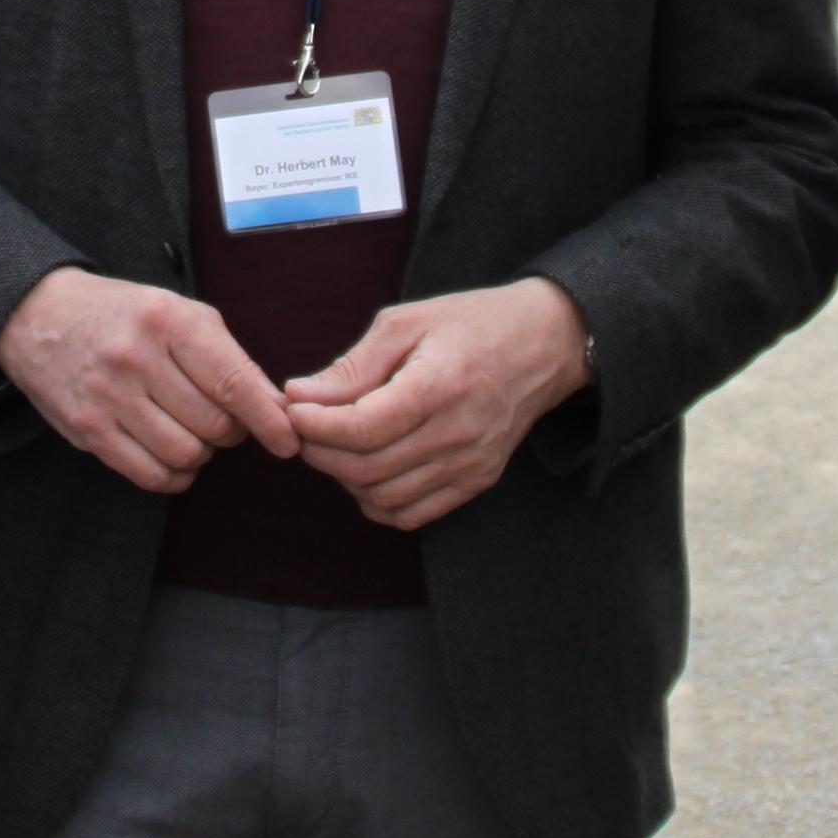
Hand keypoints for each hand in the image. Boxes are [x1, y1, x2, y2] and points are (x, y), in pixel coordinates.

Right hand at [0, 268, 298, 491]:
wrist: (37, 315)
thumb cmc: (123, 315)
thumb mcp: (176, 311)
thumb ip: (225, 356)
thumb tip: (274, 408)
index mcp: (168, 319)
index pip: (232, 381)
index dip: (267, 418)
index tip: (288, 440)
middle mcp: (137, 357)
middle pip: (214, 425)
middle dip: (232, 432)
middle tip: (224, 420)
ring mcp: (108, 396)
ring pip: (186, 454)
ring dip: (202, 453)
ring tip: (193, 432)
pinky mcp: (87, 429)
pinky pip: (150, 475)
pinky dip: (174, 475)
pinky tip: (172, 455)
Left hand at [282, 278, 589, 531]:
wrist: (545, 344)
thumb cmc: (470, 323)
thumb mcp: (406, 323)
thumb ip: (352, 367)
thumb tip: (298, 396)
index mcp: (439, 384)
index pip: (361, 428)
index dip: (314, 425)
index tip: (293, 409)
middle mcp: (459, 432)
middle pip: (366, 468)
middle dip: (319, 451)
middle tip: (303, 426)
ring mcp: (471, 464)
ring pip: (383, 497)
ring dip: (344, 478)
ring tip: (333, 444)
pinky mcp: (477, 481)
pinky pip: (412, 514)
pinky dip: (376, 501)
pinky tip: (366, 470)